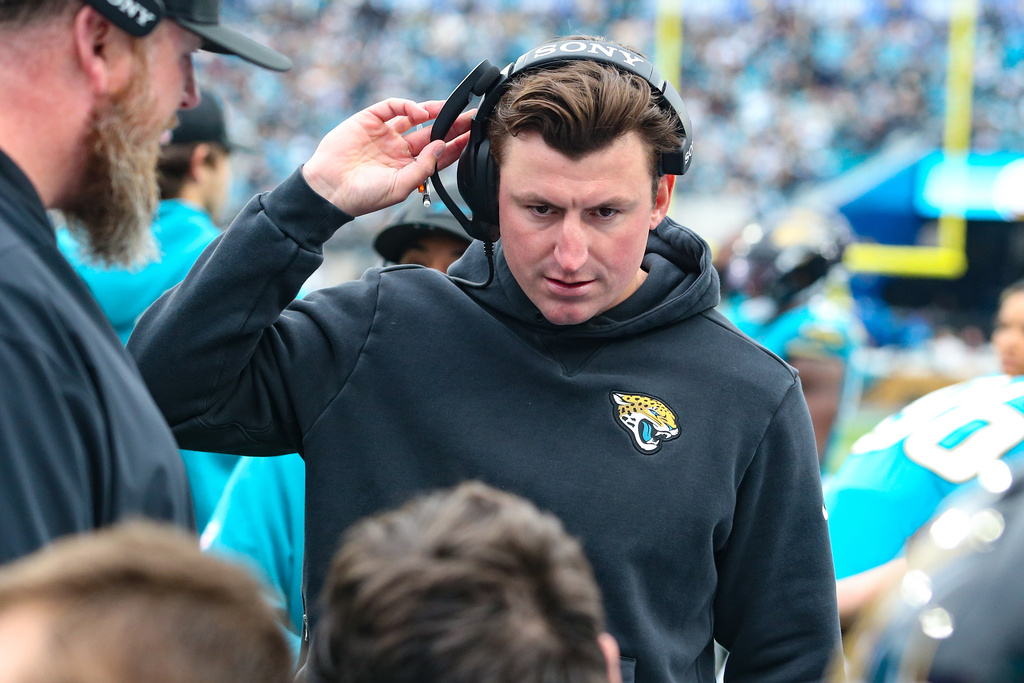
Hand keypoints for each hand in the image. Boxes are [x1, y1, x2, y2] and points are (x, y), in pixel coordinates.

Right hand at [301, 98, 471, 216]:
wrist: (329, 189)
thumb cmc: (363, 196)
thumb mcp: (400, 187)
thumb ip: (423, 167)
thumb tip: (442, 146)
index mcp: (407, 168)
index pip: (438, 154)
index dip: (456, 145)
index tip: (473, 137)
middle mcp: (398, 149)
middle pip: (432, 133)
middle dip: (452, 126)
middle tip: (471, 117)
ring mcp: (384, 134)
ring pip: (415, 117)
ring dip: (434, 112)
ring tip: (452, 110)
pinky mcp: (369, 120)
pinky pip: (391, 107)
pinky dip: (407, 106)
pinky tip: (420, 111)